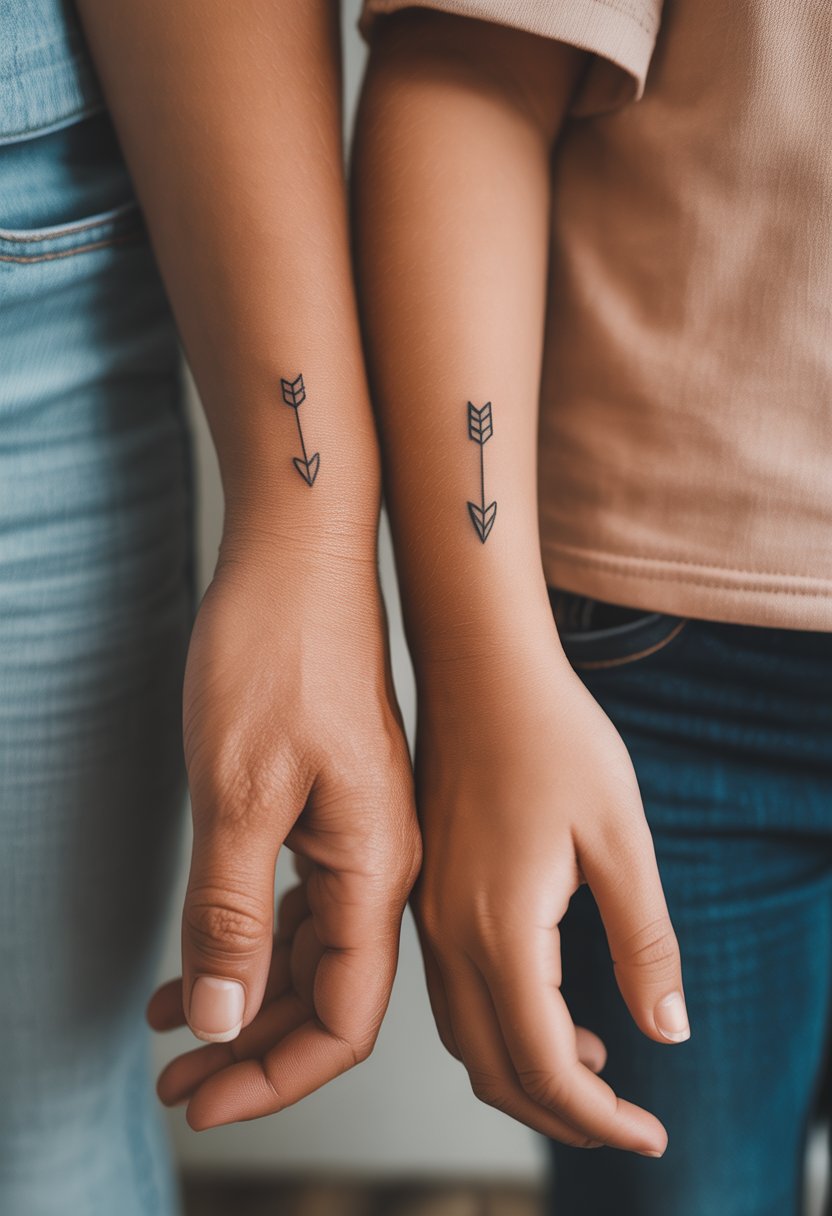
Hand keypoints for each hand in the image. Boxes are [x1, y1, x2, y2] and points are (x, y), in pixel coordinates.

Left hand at [146, 531, 419, 1128]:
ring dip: (245, 995)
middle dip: (253, 1047)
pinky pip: (297, 896)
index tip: (202, 1098)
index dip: (276, 1073)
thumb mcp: (238, 793)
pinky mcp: (329, 801)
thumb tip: (226, 1022)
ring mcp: (357, 828)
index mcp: (375, 865)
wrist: (302, 555)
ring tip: (170, 1028)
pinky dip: (247, 936)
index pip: (344, 1014)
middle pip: (329, 991)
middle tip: (176, 1082)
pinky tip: (196, 951)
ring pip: (310, 947)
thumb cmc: (277, 654)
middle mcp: (379, 858)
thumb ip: (235, 913)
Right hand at [412, 636, 688, 1156]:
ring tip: (591, 1068)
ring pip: (466, 1035)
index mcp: (498, 928)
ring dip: (526, 1070)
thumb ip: (643, 943)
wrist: (478, 666)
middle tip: (622, 1120)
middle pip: (494, 1068)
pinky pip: (453, 990)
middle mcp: (448, 934)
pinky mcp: (425, 891)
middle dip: (560, 1114)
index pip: (541, 1066)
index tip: (648, 1134)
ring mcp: (428, 913)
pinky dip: (498, 1023)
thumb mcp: (622, 838)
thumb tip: (666, 1029)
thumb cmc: (551, 735)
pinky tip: (545, 1001)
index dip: (597, 1119)